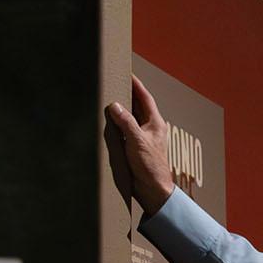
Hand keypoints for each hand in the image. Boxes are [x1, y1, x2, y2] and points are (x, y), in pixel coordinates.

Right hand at [103, 76, 176, 215]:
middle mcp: (150, 128)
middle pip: (137, 106)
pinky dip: (116, 123)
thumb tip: (114, 105)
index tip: (127, 72)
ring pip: (130, 118)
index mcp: (155, 124)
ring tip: (108, 96)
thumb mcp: (137, 141)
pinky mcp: (134, 147)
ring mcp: (142, 138)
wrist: (152, 190)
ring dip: (120, 109)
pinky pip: (124, 130)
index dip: (136, 84)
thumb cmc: (151, 167)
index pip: (145, 98)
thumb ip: (126, 122)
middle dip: (127, 93)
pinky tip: (106, 120)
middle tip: (114, 81)